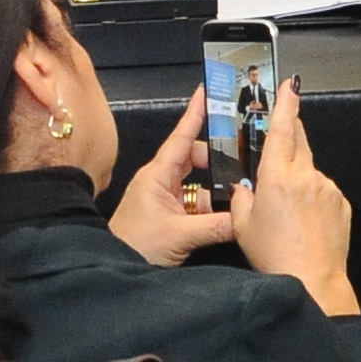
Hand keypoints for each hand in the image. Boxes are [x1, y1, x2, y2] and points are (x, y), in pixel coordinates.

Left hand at [110, 88, 248, 266]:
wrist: (114, 270)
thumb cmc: (135, 246)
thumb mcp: (180, 235)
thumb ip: (217, 226)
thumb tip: (246, 217)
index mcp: (157, 175)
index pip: (181, 137)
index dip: (195, 114)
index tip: (207, 92)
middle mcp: (161, 181)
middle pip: (195, 158)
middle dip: (218, 159)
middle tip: (243, 158)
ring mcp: (166, 199)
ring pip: (199, 183)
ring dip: (218, 188)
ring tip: (241, 192)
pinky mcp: (170, 216)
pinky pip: (197, 203)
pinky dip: (212, 206)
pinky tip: (229, 213)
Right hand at [227, 80, 357, 319]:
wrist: (312, 280)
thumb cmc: (274, 255)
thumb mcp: (242, 225)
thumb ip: (241, 197)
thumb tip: (244, 186)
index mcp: (278, 176)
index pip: (282, 129)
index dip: (285, 104)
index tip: (290, 85)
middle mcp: (306, 176)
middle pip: (299, 142)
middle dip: (290, 133)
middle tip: (280, 132)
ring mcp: (328, 188)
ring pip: (310, 171)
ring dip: (298, 179)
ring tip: (287, 210)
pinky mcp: (342, 203)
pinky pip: (324, 192)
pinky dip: (313, 198)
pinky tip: (304, 221)